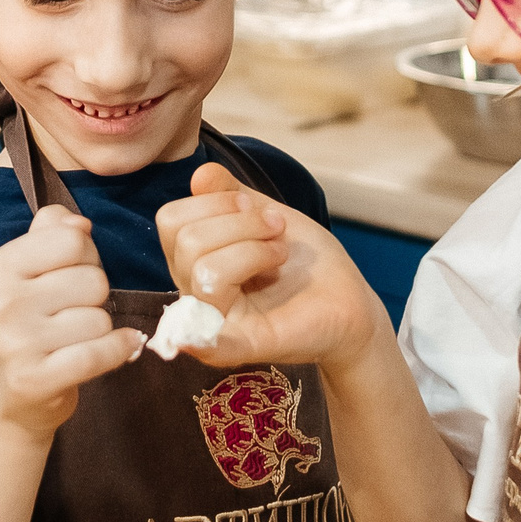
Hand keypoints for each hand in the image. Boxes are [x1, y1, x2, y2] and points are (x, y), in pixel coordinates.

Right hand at [0, 204, 143, 437]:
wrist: (5, 397)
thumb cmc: (27, 327)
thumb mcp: (28, 274)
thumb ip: (52, 235)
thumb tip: (80, 223)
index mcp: (0, 267)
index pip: (73, 240)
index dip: (87, 257)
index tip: (72, 276)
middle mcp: (4, 302)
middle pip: (93, 279)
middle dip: (95, 297)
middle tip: (73, 314)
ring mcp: (16, 342)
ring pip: (100, 318)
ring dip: (100, 330)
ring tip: (75, 340)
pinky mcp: (35, 378)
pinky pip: (100, 352)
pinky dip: (119, 350)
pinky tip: (119, 348)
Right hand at [157, 165, 382, 370]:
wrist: (348, 299)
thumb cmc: (304, 262)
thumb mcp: (265, 214)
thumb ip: (229, 193)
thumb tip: (200, 175)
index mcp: (193, 259)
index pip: (172, 220)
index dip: (215, 202)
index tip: (255, 208)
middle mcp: (195, 291)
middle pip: (187, 241)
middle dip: (242, 222)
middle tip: (276, 232)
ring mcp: (218, 321)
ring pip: (204, 271)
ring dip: (255, 250)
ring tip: (280, 257)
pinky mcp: (246, 346)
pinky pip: (211, 346)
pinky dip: (199, 342)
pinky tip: (194, 341)